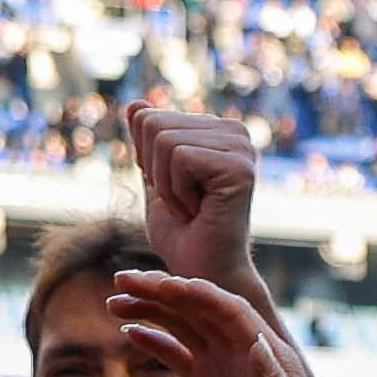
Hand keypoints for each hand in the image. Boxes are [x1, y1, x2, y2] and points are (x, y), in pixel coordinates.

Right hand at [106, 272, 363, 376]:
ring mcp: (228, 367)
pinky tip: (129, 332)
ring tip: (114, 302)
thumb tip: (257, 343)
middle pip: (200, 308)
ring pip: (185, 326)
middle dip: (162, 291)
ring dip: (152, 309)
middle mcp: (246, 352)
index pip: (228, 310)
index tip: (157, 284)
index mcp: (269, 354)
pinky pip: (179, 355)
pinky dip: (155, 341)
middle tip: (121, 279)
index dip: (194, 293)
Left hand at [124, 104, 262, 287]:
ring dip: (165, 185)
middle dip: (154, 171)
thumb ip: (147, 143)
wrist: (203, 272)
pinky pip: (179, 157)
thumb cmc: (182, 233)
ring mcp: (241, 147)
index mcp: (217, 130)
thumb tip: (135, 104)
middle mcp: (235, 132)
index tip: (175, 191)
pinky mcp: (239, 166)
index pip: (149, 117)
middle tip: (183, 202)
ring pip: (163, 141)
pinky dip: (177, 192)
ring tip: (192, 208)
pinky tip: (201, 211)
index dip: (146, 160)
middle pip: (153, 123)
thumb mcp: (155, 179)